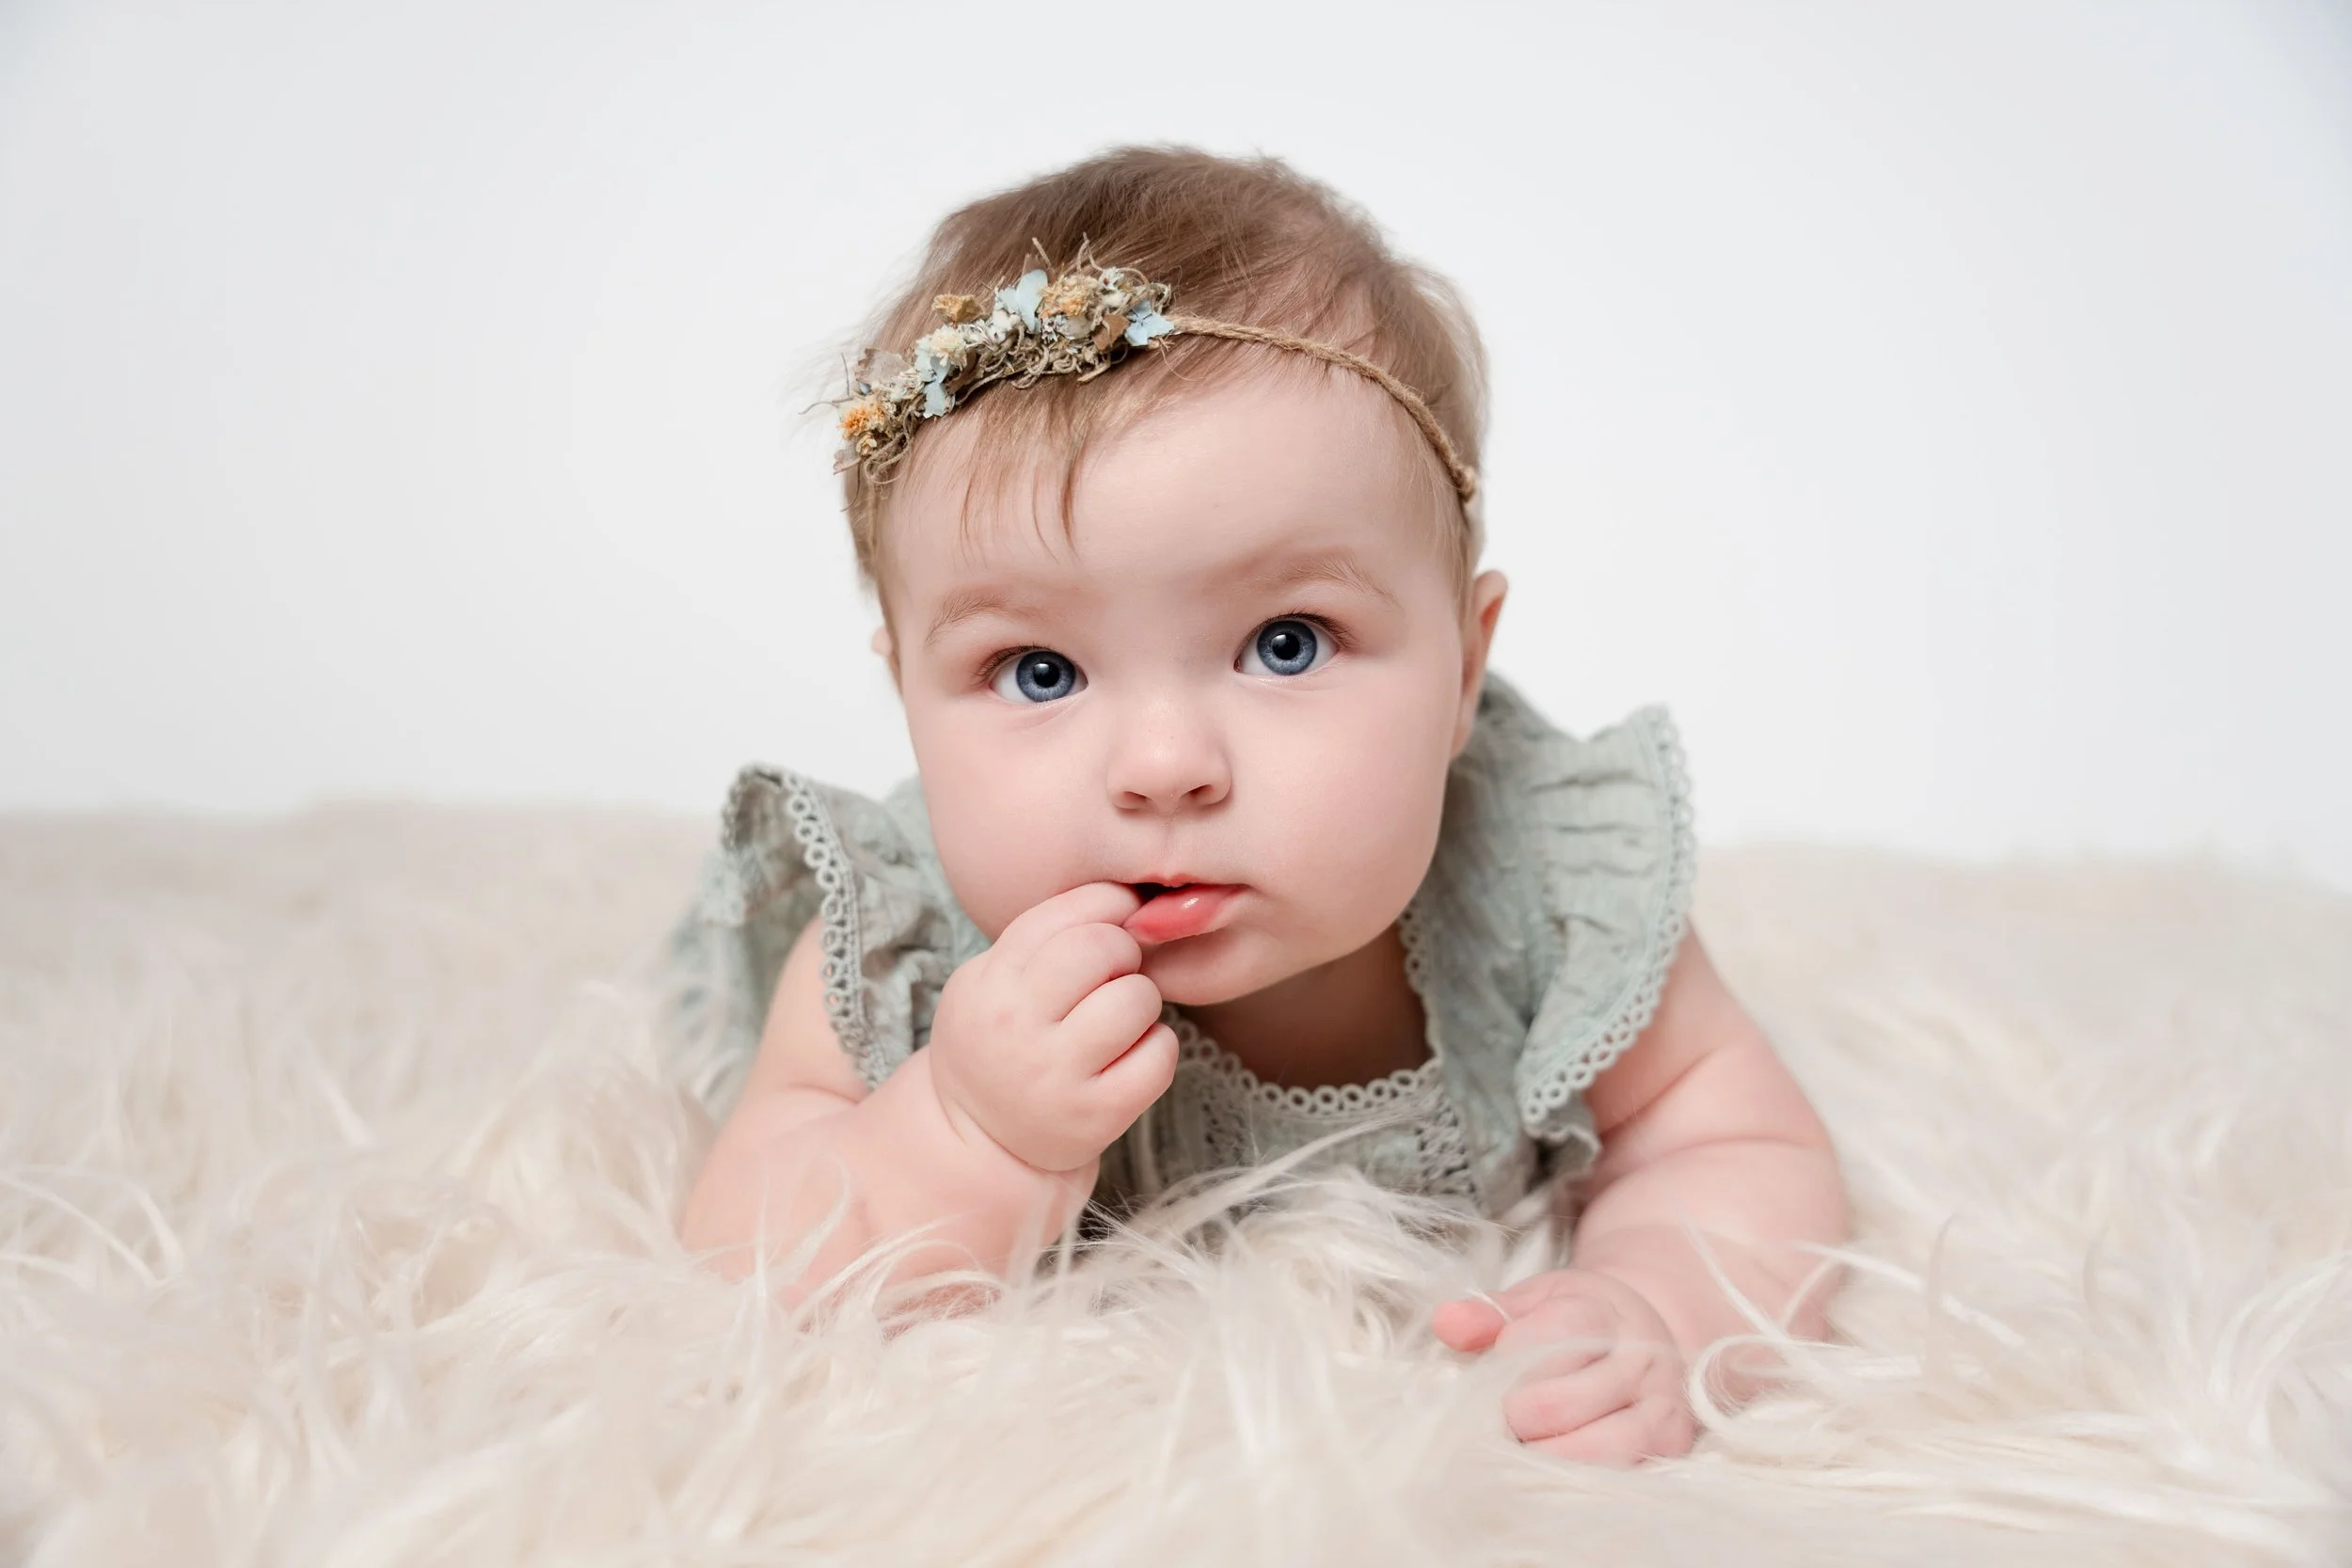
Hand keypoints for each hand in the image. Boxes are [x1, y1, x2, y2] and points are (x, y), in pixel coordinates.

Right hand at [926, 881, 1179, 1175]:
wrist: (979, 1138)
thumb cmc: (997, 1040)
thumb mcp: (990, 979)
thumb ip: (1044, 935)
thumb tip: (1129, 896)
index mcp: (990, 983)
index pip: (1065, 914)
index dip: (1106, 905)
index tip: (1117, 917)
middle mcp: (1018, 1028)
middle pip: (1101, 948)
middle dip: (1123, 950)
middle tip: (1115, 972)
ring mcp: (1059, 1075)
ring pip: (1137, 997)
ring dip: (1142, 998)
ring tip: (1120, 1017)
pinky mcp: (1099, 1115)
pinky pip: (1160, 1054)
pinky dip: (1157, 1046)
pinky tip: (1132, 1054)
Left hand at [1432, 1268, 1697, 1464]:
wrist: (1646, 1339)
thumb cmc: (1579, 1320)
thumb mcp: (1537, 1300)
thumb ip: (1490, 1313)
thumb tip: (1445, 1323)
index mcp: (1601, 1314)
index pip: (1539, 1343)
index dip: (1501, 1364)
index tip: (1491, 1373)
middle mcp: (1639, 1361)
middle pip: (1554, 1406)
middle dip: (1511, 1418)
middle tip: (1497, 1419)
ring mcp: (1660, 1410)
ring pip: (1589, 1453)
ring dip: (1540, 1456)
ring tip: (1521, 1445)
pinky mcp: (1669, 1450)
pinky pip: (1616, 1480)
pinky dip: (1573, 1482)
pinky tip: (1547, 1471)